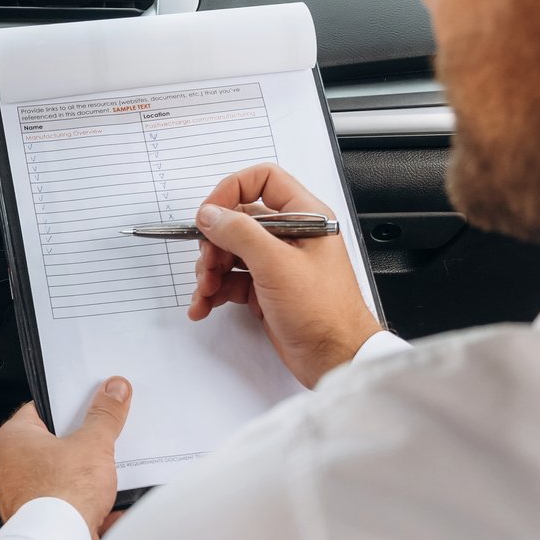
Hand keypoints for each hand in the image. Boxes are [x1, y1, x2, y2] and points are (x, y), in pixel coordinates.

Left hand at [0, 378, 129, 538]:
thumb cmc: (59, 497)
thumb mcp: (93, 444)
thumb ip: (104, 416)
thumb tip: (113, 391)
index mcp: (13, 439)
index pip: (40, 409)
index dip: (68, 405)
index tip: (90, 403)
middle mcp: (10, 467)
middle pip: (52, 444)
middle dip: (81, 443)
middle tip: (103, 436)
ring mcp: (23, 496)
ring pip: (61, 476)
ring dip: (86, 476)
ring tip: (108, 470)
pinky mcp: (39, 519)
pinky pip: (67, 505)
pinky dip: (88, 504)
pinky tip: (112, 503)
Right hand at [186, 162, 381, 387]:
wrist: (335, 359)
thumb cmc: (324, 312)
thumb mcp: (277, 265)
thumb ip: (240, 233)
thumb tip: (210, 214)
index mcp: (305, 217)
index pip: (264, 180)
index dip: (232, 190)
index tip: (210, 214)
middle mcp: (290, 236)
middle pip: (239, 221)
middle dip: (215, 242)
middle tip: (208, 264)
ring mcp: (277, 264)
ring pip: (230, 252)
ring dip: (210, 271)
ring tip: (205, 291)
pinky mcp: (266, 290)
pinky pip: (231, 281)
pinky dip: (214, 292)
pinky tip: (204, 306)